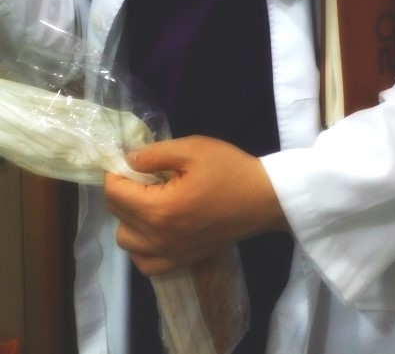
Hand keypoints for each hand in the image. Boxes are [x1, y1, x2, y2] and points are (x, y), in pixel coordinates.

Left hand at [103, 135, 289, 276]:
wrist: (264, 199)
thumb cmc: (229, 170)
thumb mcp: (193, 149)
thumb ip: (155, 154)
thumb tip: (128, 160)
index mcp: (159, 209)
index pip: (114, 193)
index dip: (115, 172)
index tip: (129, 159)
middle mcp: (158, 238)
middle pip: (117, 215)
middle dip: (122, 191)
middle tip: (143, 174)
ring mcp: (170, 254)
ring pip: (127, 241)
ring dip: (129, 219)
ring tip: (150, 199)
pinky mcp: (182, 261)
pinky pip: (144, 262)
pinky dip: (142, 246)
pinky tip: (156, 226)